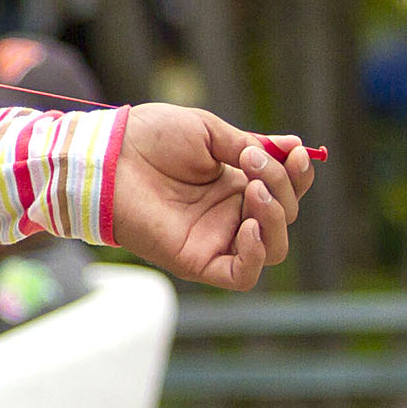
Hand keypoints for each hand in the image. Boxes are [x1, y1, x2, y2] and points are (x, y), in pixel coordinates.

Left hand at [109, 104, 314, 290]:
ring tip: (253, 188)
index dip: (298, 175)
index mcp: (235, 183)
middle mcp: (229, 214)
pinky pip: (242, 275)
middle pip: (283, 216)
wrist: (108, 154)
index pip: (285, 189)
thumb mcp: (207, 132)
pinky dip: (257, 255)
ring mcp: (215, 238)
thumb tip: (295, 148)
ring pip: (273, 247)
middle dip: (281, 187)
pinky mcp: (196, 260)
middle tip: (252, 162)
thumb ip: (249, 145)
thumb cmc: (149, 139)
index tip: (296, 154)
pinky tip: (250, 226)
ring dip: (275, 218)